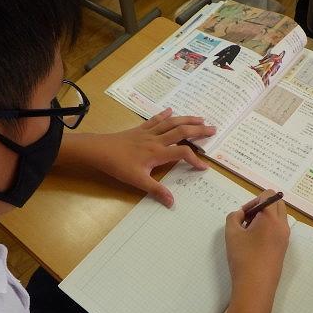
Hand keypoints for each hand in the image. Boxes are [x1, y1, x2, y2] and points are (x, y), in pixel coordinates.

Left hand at [79, 108, 215, 205]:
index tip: (204, 167)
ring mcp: (148, 132)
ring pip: (171, 122)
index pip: (183, 153)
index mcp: (158, 153)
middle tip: (213, 129)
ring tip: (200, 118)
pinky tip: (171, 110)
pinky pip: (155, 120)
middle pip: (182, 131)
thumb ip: (156, 190)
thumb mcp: (138, 181)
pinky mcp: (139, 129)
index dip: (195, 159)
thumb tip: (172, 202)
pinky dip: (164, 115)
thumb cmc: (118, 166)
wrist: (99, 150)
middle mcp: (156, 140)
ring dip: (187, 119)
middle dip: (199, 130)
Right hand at [225, 190, 289, 297]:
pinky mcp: (284, 247)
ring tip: (250, 232)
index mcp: (271, 218)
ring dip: (265, 217)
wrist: (256, 286)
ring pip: (279, 216)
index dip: (253, 201)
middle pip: (277, 203)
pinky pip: (279, 228)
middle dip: (262, 206)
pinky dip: (268, 228)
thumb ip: (233, 217)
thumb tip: (241, 215)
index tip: (243, 216)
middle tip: (248, 220)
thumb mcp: (231, 234)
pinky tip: (255, 242)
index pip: (268, 195)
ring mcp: (285, 237)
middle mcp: (282, 225)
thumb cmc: (243, 258)